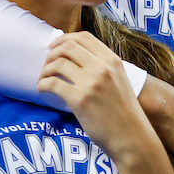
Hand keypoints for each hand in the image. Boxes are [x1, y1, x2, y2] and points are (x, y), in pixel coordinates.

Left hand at [37, 32, 154, 161]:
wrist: (131, 137)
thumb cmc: (124, 112)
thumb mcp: (120, 81)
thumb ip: (102, 67)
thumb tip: (76, 59)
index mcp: (112, 61)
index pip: (84, 37)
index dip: (64, 38)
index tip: (54, 45)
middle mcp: (102, 68)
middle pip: (68, 47)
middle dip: (52, 53)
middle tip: (46, 64)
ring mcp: (91, 83)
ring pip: (58, 63)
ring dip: (45, 70)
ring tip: (43, 79)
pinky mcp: (80, 100)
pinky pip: (53, 83)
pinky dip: (43, 84)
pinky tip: (42, 89)